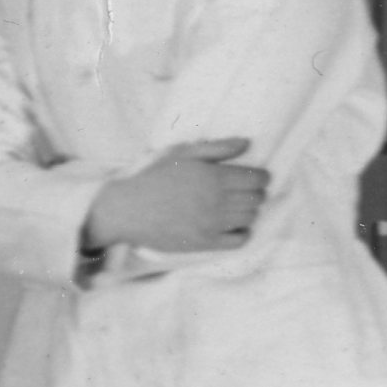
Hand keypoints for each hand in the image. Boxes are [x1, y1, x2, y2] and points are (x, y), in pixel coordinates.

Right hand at [86, 138, 266, 253]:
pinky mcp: (206, 242)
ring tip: (233, 206)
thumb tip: (246, 143)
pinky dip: (243, 232)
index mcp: (214, 177)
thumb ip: (216, 148)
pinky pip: (240, 240)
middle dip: (255, 193)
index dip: (260, 176)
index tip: (252, 176)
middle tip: (241, 191)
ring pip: (251, 217)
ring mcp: (213, 224)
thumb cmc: (152, 178)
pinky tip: (232, 226)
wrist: (126, 209)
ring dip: (247, 211)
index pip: (258, 179)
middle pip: (257, 198)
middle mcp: (218, 201)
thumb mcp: (181, 154)